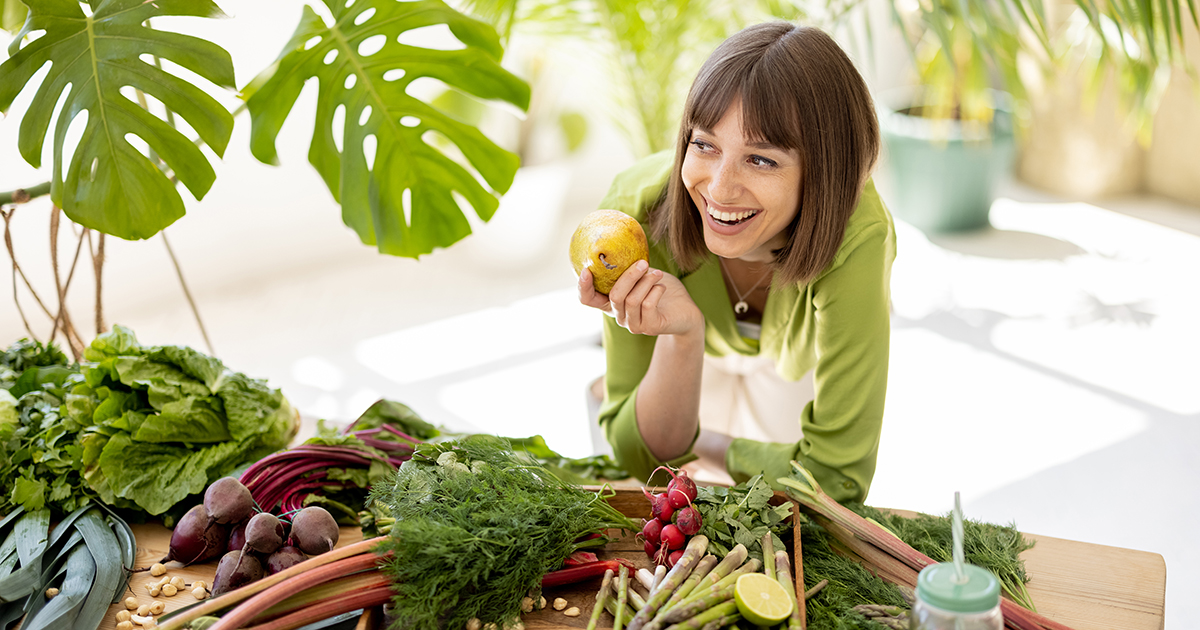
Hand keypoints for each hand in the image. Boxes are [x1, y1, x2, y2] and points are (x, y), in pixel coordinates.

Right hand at [578, 261, 701, 336]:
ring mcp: (633, 324)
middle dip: (629, 276)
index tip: (586, 270)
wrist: (685, 312)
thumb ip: (630, 267)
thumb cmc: (662, 291)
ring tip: (657, 274)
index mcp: (612, 302)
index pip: (587, 299)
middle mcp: (619, 315)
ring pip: (632, 300)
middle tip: (642, 263)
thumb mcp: (643, 275)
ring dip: (646, 282)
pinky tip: (662, 287)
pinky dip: (656, 291)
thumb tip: (620, 245)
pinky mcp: (649, 327)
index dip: (583, 287)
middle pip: (615, 296)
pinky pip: (648, 305)